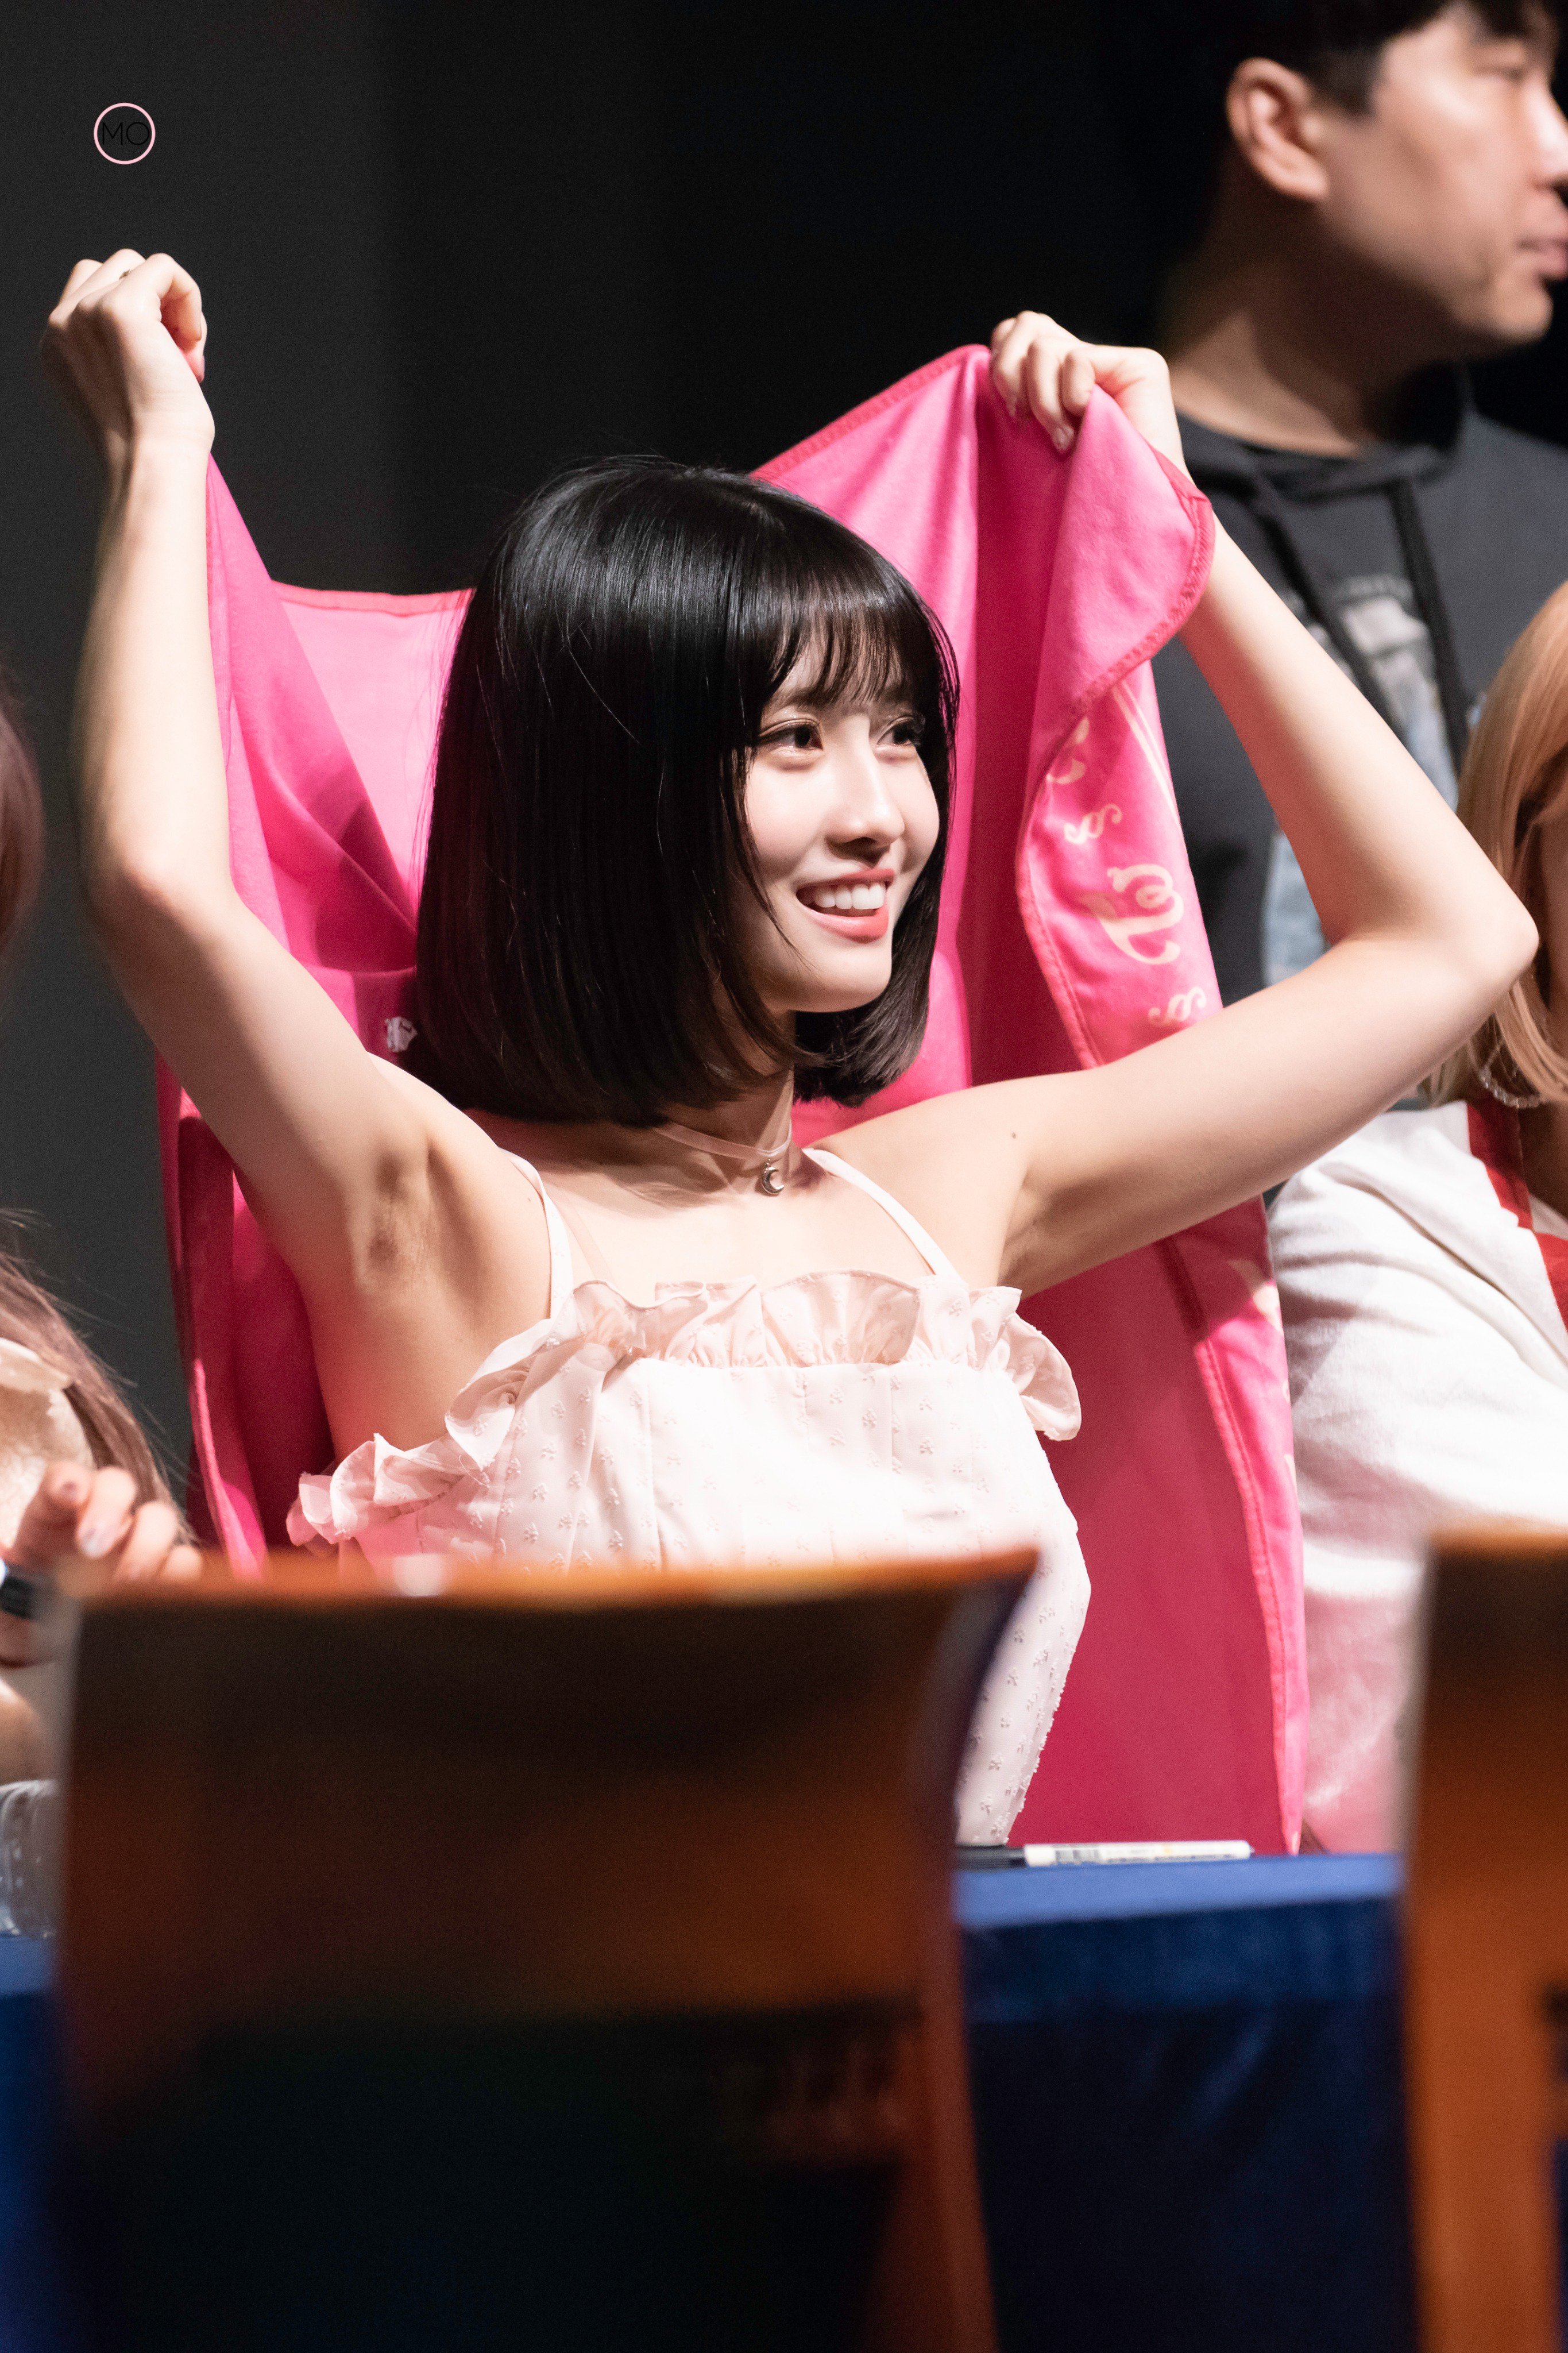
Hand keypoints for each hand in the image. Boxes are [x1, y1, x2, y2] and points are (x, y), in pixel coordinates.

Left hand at [0, 1461, 202, 1666]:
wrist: (48, 1641)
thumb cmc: (24, 1606)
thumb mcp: (4, 1588)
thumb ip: (3, 1570)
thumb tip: (0, 1554)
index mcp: (56, 1511)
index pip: (64, 1477)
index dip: (69, 1478)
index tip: (68, 1494)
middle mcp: (100, 1516)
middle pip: (118, 1484)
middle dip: (108, 1509)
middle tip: (91, 1548)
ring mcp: (135, 1541)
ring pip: (159, 1517)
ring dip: (147, 1544)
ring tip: (126, 1581)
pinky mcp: (162, 1571)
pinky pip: (184, 1562)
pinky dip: (176, 1575)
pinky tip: (156, 1596)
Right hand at [42, 250, 211, 482]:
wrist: (150, 469)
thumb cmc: (152, 449)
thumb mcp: (124, 392)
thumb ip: (121, 352)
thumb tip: (164, 329)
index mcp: (57, 345)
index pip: (92, 291)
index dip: (140, 316)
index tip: (163, 366)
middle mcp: (62, 323)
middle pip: (115, 271)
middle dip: (157, 307)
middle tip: (180, 361)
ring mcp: (85, 311)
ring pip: (139, 266)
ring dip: (173, 304)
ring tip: (186, 355)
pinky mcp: (120, 308)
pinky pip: (165, 268)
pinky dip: (190, 298)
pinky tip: (192, 346)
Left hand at [989, 311, 1187, 475]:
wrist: (1119, 521)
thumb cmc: (1069, 494)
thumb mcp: (1026, 438)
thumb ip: (1015, 393)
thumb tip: (985, 358)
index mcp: (1058, 376)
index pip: (1013, 332)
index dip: (999, 362)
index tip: (1010, 414)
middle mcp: (1086, 363)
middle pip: (1025, 326)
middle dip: (1009, 375)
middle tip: (1023, 423)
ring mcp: (1115, 363)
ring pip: (1044, 345)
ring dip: (1042, 400)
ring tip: (1061, 440)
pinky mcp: (1141, 366)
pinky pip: (1075, 360)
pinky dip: (1070, 398)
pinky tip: (1085, 427)